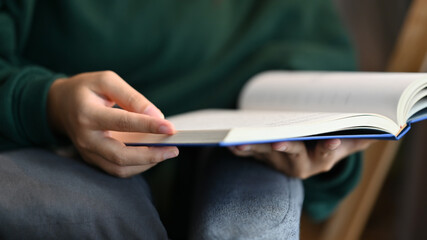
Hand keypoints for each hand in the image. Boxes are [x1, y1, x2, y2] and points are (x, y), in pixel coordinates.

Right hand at [47, 71, 178, 177]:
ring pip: (120, 168)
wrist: (59, 105)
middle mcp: (86, 138)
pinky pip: (117, 169)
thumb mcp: (107, 81)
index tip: (170, 128)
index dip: (148, 126)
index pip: (122, 122)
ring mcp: (88, 152)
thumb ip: (132, 97)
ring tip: (168, 152)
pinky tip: (154, 155)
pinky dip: (138, 166)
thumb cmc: (87, 89)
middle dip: (150, 155)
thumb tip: (156, 116)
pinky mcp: (93, 160)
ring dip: (147, 164)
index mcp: (87, 114)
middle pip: (120, 155)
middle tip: (174, 149)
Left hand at [229, 139, 373, 178]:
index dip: (329, 147)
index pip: (328, 154)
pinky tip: (230, 143)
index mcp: (323, 160)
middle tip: (279, 141)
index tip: (331, 139)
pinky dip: (239, 150)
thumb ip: (361, 136)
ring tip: (242, 140)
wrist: (303, 157)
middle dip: (287, 148)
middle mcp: (300, 165)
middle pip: (293, 156)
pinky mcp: (263, 158)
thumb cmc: (326, 144)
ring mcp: (279, 162)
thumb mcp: (345, 142)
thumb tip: (387, 127)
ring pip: (267, 155)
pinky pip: (250, 155)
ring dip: (254, 148)